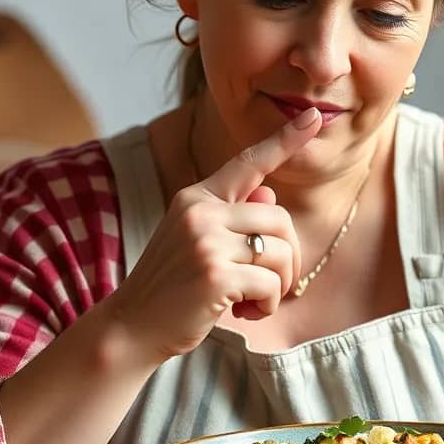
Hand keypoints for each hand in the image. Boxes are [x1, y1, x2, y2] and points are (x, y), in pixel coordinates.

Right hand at [114, 106, 322, 361]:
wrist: (131, 327)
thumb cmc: (172, 287)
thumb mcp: (199, 242)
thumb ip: (235, 217)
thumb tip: (271, 194)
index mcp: (196, 197)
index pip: (248, 162)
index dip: (284, 139)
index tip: (313, 117)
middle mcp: (200, 211)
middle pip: (281, 218)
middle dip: (287, 257)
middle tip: (268, 285)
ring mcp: (206, 241)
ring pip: (281, 252)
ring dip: (278, 286)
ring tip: (252, 300)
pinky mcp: (215, 275)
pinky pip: (271, 285)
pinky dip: (267, 305)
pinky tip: (245, 312)